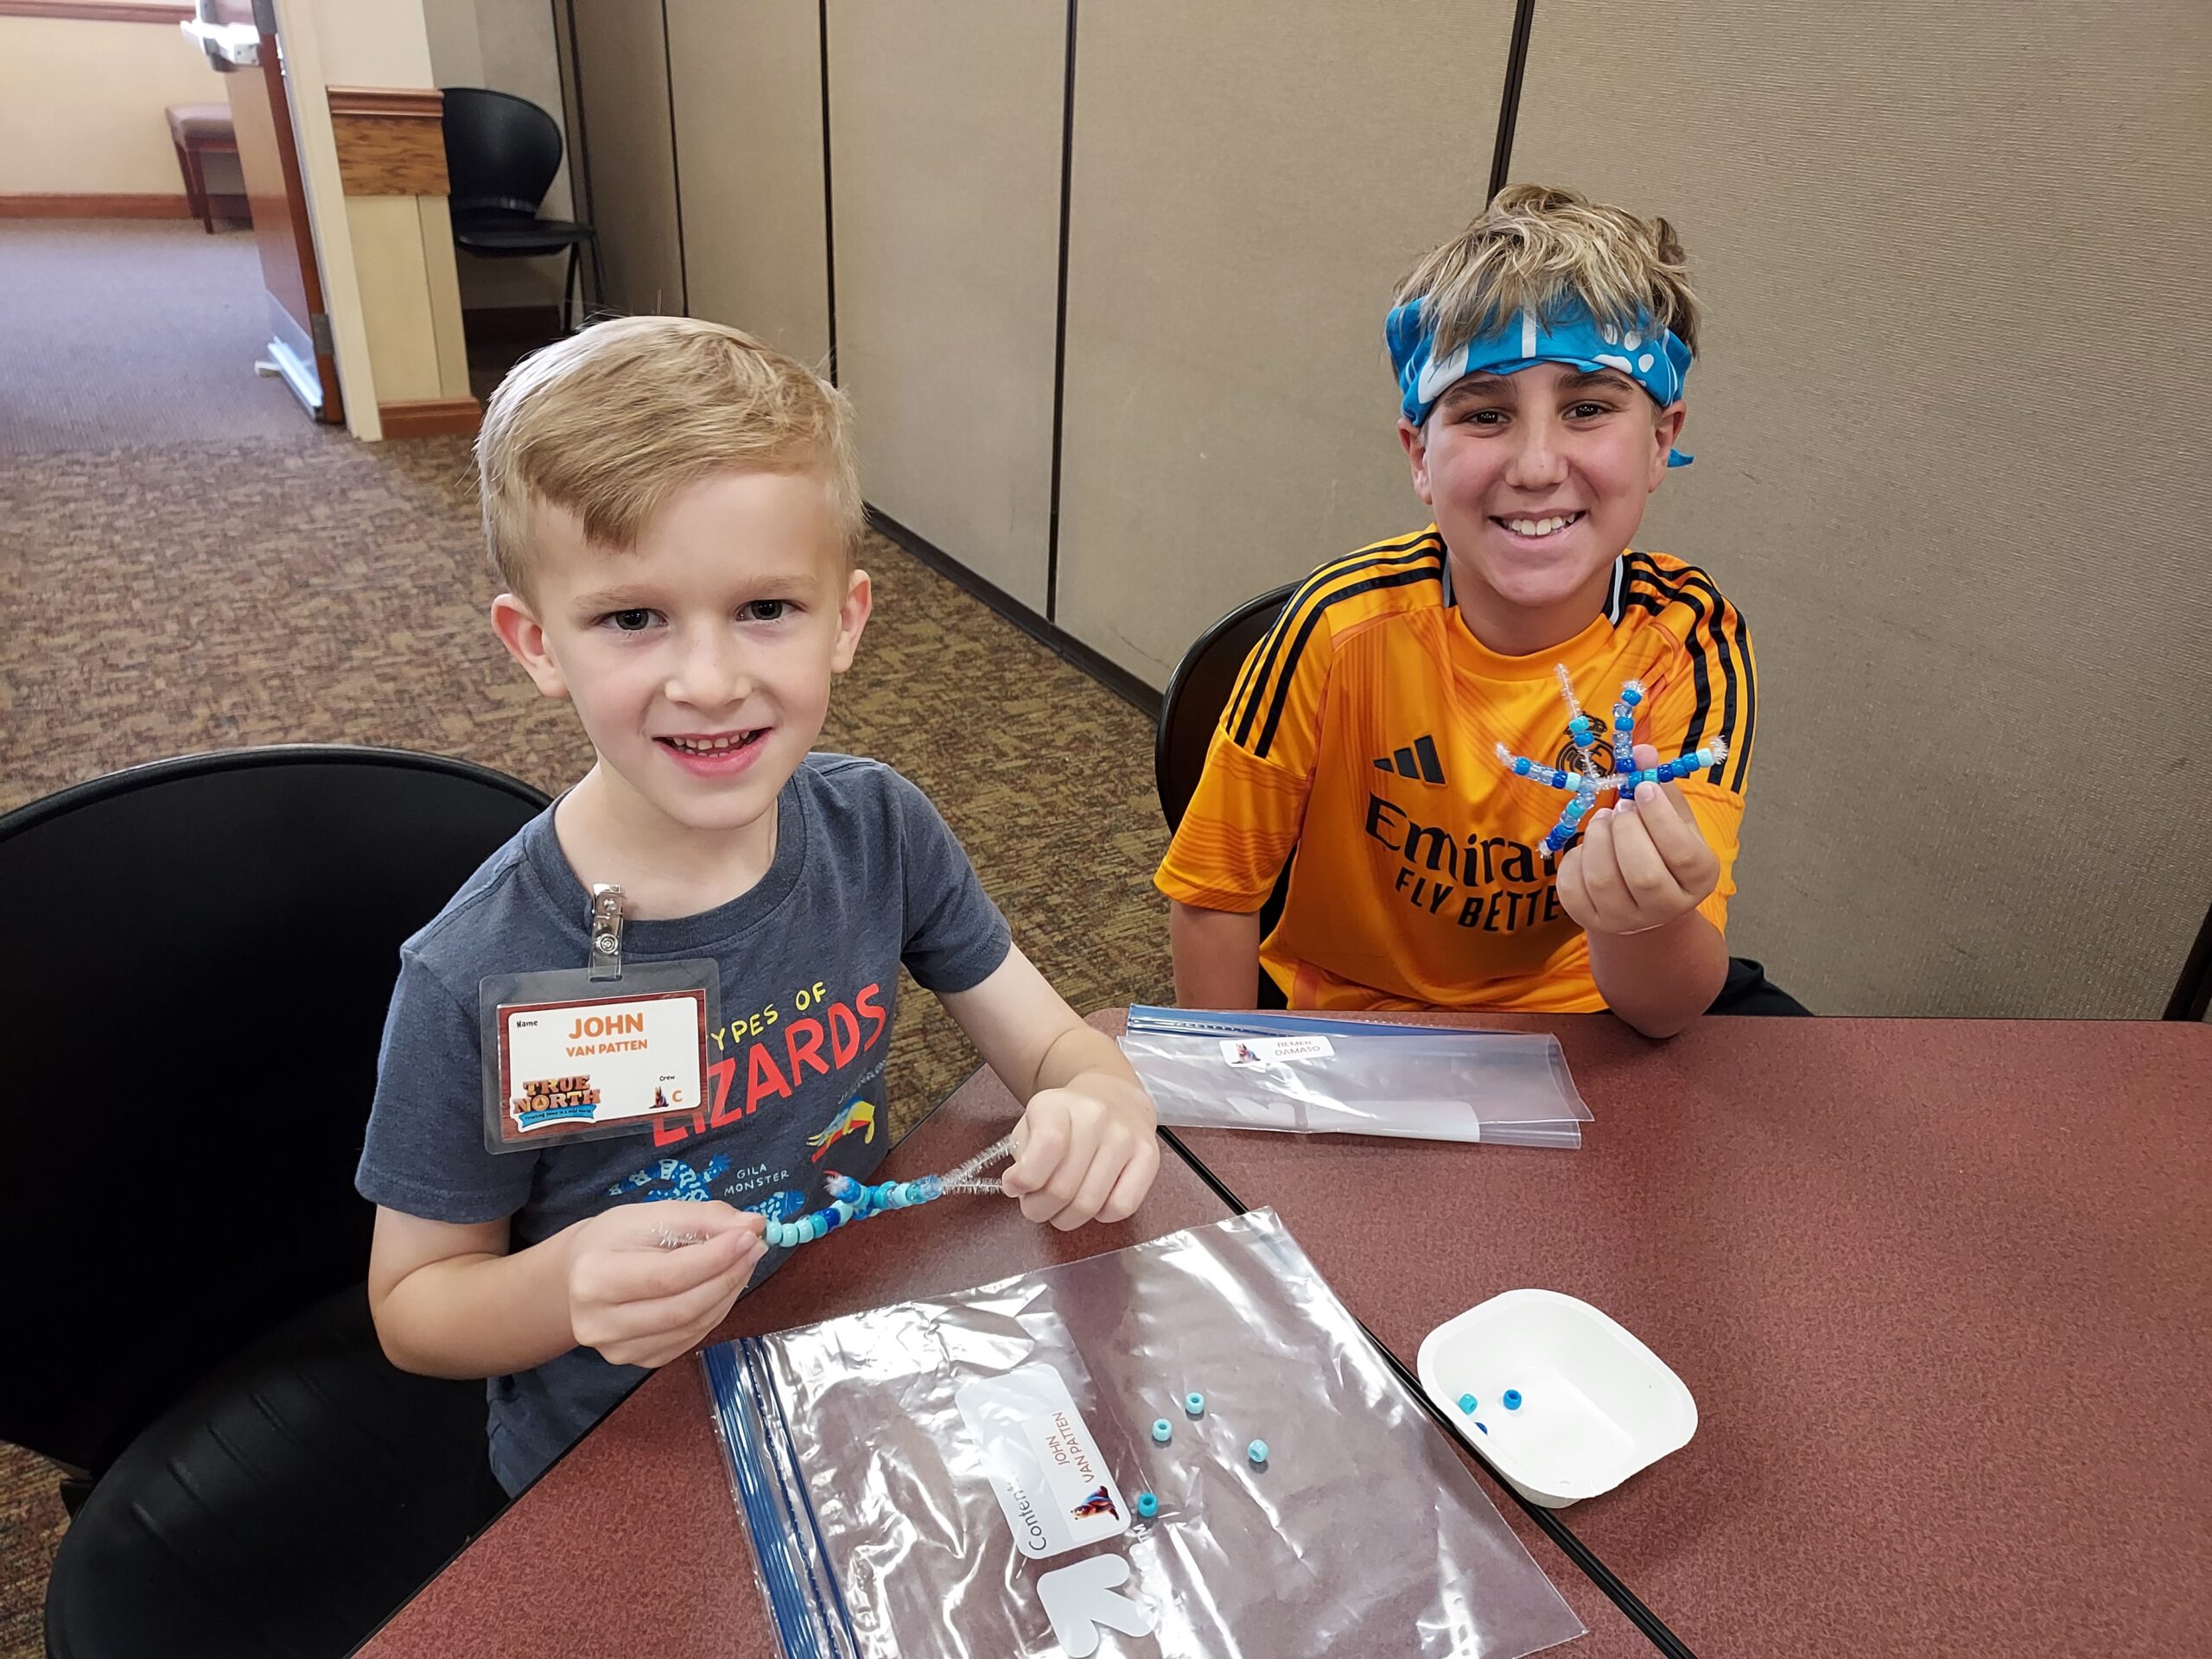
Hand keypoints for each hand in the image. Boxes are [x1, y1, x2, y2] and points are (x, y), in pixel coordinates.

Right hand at [564, 1201, 765, 1367]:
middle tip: (755, 1247)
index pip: (666, 1275)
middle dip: (729, 1275)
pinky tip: (722, 1287)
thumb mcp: (651, 1215)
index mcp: (594, 1279)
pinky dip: (716, 1311)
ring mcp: (618, 1350)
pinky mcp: (638, 1361)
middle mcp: (600, 1323)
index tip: (749, 1235)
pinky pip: (691, 1338)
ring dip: (728, 1292)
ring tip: (743, 1262)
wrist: (581, 1275)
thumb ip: (702, 1217)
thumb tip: (752, 1225)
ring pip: (693, 1326)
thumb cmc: (615, 1240)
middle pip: (683, 1307)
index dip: (714, 1258)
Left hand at [1000, 1072, 1159, 1230]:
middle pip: (1063, 1187)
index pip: (1047, 1146)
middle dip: (1039, 1209)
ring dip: (1066, 1218)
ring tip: (1061, 1208)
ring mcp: (1127, 1137)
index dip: (1025, 1179)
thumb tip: (1020, 1188)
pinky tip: (1094, 1200)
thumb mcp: (1032, 1123)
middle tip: (1035, 1206)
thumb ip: (1022, 1155)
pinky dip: (1101, 1215)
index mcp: (1059, 1105)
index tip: (1014, 1187)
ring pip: (1090, 1204)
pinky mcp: (1150, 1157)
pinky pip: (1122, 1207)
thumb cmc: (1066, 1120)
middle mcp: (1097, 1117)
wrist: (1115, 1098)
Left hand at [1556, 743, 1720, 937]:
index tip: (1641, 789)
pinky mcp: (1591, 921)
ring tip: (1603, 821)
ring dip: (1597, 839)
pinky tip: (1588, 847)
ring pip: (1603, 881)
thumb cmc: (1661, 848)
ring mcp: (1627, 920)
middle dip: (1624, 830)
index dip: (1659, 817)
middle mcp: (1667, 907)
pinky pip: (1573, 888)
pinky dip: (1574, 858)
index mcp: (1700, 878)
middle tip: (1619, 808)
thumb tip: (1640, 751)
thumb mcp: (1671, 816)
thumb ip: (1659, 784)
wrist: (1641, 898)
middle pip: (1642, 874)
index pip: (1682, 854)